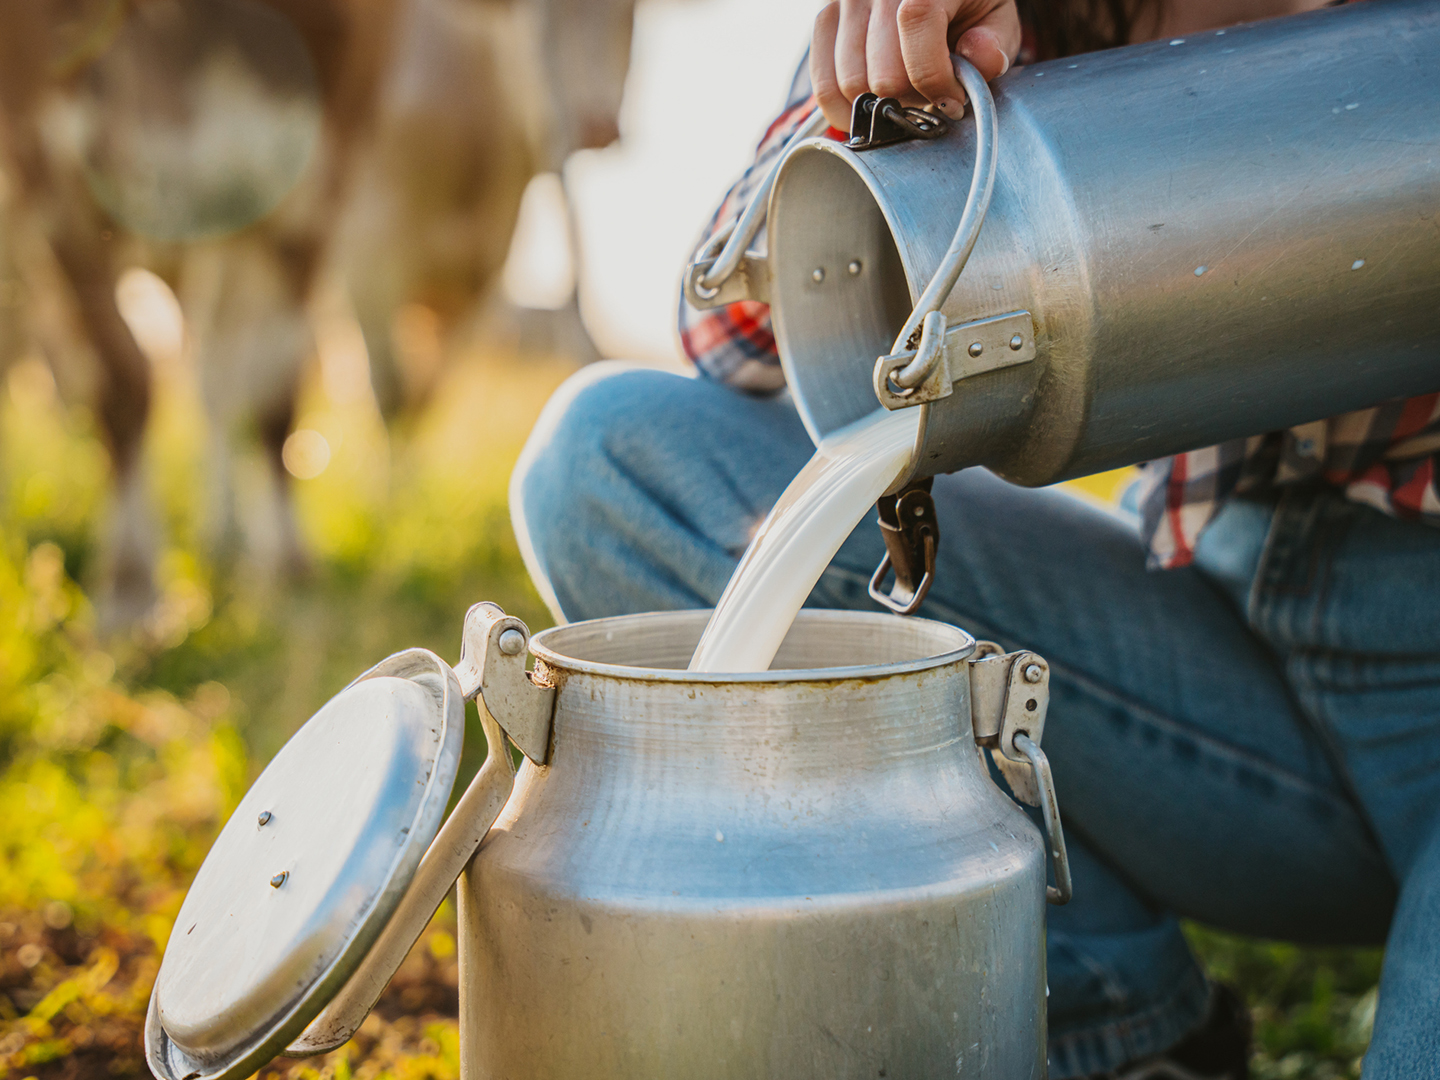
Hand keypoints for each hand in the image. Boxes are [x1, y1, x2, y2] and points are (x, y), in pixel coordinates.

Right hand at [810, 0, 1020, 129]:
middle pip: (883, 71)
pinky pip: (823, 83)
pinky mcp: (824, 18)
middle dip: (909, 99)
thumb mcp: (996, 19)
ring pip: (851, 84)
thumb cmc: (966, 8)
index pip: (918, 24)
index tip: (953, 99)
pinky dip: (846, 108)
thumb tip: (978, 60)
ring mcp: (845, 0)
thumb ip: (994, 43)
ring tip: (903, 93)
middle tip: (928, 97)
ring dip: (880, 105)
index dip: (936, 77)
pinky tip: (872, 106)